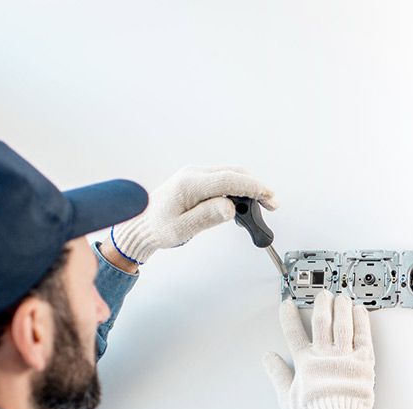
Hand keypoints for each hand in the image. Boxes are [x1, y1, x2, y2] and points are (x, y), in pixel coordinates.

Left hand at [111, 165, 276, 264]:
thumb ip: (206, 217)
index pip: (228, 180)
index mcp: (189, 184)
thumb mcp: (181, 229)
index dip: (252, 187)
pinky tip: (243, 203)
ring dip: (248, 188)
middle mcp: (193, 175)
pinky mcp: (197, 181)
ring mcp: (195, 176)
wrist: (140, 226)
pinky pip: (222, 180)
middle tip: (272, 203)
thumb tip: (229, 208)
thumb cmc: (156, 228)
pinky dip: (237, 189)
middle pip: (233, 174)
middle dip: (256, 187)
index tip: (268, 196)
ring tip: (261, 205)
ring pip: (230, 175)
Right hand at [262, 290, 374, 408]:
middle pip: (322, 322)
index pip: (293, 333)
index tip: (287, 305)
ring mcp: (346, 358)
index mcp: (305, 363)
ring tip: (341, 297)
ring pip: (343, 324)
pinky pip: (363, 337)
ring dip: (341, 308)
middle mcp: (325, 356)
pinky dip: (361, 322)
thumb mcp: (287, 397)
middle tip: (322, 295)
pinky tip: (360, 312)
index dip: (288, 317)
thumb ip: (277, 374)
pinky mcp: (364, 363)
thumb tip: (268, 359)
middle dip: (321, 305)